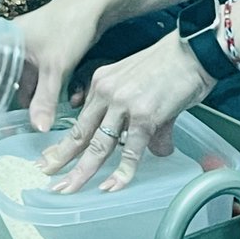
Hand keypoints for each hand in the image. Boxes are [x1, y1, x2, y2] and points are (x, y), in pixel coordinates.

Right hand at [13, 0, 105, 130]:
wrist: (94, 5)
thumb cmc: (69, 26)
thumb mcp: (55, 67)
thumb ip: (44, 100)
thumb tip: (37, 129)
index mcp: (4, 40)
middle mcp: (11, 42)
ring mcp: (26, 46)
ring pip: (15, 75)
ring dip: (16, 95)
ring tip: (13, 118)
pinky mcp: (42, 50)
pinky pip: (30, 74)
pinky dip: (32, 89)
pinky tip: (37, 106)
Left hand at [38, 32, 215, 192]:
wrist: (193, 50)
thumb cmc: (171, 64)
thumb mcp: (139, 83)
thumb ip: (138, 116)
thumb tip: (153, 147)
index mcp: (102, 82)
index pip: (79, 119)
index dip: (64, 142)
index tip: (50, 158)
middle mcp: (107, 92)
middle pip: (80, 133)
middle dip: (61, 159)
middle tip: (46, 177)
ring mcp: (124, 105)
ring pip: (98, 146)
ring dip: (81, 171)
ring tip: (68, 189)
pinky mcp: (145, 116)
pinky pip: (130, 152)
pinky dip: (121, 173)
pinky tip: (111, 187)